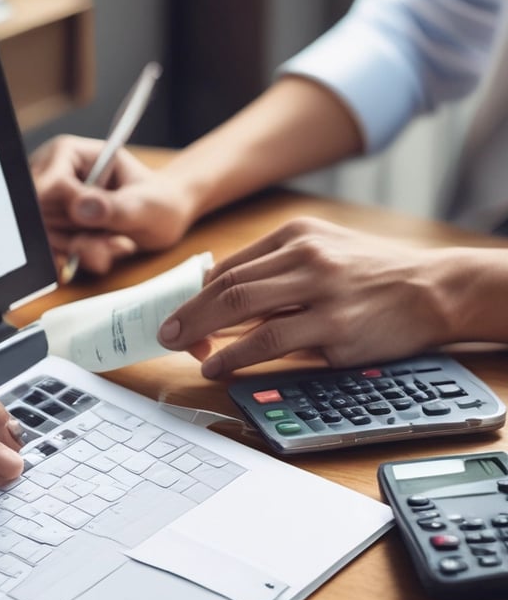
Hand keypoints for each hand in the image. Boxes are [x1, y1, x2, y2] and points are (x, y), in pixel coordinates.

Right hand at [30, 135, 193, 274]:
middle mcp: (53, 175)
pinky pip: (54, 251)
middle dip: (78, 238)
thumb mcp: (144, 206)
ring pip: (48, 238)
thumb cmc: (157, 202)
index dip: (68, 209)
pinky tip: (106, 251)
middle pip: (42, 216)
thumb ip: (114, 208)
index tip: (97, 222)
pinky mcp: (53, 228)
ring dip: (84, 250)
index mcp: (69, 153)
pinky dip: (82, 258)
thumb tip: (81, 207)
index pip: (48, 182)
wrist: (161, 219)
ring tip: (117, 244)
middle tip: (115, 242)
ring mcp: (50, 204)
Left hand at [157, 217, 454, 375]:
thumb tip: (223, 294)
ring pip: (241, 307)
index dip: (196, 294)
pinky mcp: (334, 326)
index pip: (230, 265)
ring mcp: (320, 290)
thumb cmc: (375, 274)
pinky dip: (235, 355)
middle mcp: (305, 256)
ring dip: (202, 332)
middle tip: (165, 333)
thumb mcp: (325, 250)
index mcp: (297, 234)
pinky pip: (271, 341)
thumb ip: (277, 268)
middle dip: (187, 313)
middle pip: (227, 285)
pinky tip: (217, 365)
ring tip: (183, 350)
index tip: (178, 314)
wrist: (434, 288)